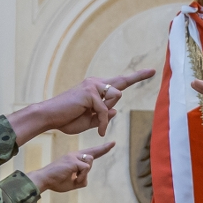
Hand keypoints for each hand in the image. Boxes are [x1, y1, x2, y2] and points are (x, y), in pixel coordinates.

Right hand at [11, 70, 155, 142]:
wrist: (49, 117)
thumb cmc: (67, 119)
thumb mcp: (89, 121)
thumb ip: (102, 116)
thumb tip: (115, 111)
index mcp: (95, 88)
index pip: (118, 82)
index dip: (136, 76)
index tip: (151, 71)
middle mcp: (95, 83)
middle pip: (122, 82)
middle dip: (138, 76)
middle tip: (153, 70)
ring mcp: (93, 86)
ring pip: (116, 96)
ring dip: (108, 112)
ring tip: (96, 122)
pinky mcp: (90, 93)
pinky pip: (105, 110)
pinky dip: (103, 123)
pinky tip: (100, 131)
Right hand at [27, 142, 113, 192]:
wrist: (44, 180)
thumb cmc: (56, 181)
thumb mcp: (73, 182)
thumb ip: (82, 178)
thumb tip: (87, 173)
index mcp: (74, 159)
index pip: (91, 152)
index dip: (102, 149)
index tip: (112, 143)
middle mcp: (75, 155)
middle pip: (93, 155)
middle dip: (104, 149)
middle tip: (109, 145)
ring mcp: (74, 157)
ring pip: (89, 165)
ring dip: (83, 176)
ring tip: (71, 178)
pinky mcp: (73, 161)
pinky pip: (85, 170)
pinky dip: (80, 177)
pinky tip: (71, 177)